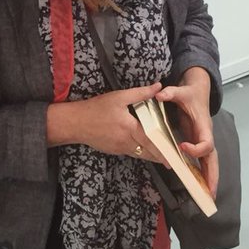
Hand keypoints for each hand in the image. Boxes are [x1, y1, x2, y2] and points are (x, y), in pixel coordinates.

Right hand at [50, 83, 164, 160]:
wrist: (75, 123)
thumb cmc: (96, 108)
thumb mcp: (119, 97)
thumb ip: (140, 93)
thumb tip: (158, 87)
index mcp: (129, 127)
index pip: (150, 140)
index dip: (162, 149)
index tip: (172, 155)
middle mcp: (126, 141)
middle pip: (147, 151)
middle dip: (160, 157)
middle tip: (172, 162)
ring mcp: (119, 148)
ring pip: (139, 154)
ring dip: (151, 157)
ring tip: (163, 159)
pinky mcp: (113, 150)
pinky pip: (130, 152)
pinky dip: (139, 153)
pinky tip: (145, 151)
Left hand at [155, 67, 217, 194]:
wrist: (198, 90)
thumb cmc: (191, 93)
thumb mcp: (181, 90)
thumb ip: (171, 93)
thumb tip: (160, 94)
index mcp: (204, 126)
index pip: (206, 142)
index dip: (197, 148)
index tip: (182, 148)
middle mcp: (206, 136)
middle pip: (213, 160)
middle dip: (212, 176)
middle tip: (209, 194)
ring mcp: (203, 141)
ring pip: (210, 163)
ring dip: (209, 180)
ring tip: (206, 198)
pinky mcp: (198, 143)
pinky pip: (202, 162)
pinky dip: (203, 175)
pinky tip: (199, 188)